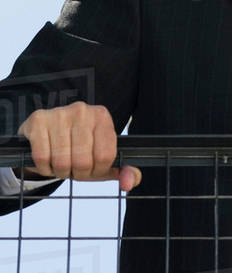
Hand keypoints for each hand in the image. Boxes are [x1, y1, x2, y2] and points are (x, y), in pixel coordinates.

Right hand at [17, 102, 140, 190]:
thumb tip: (129, 183)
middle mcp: (83, 111)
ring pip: (62, 161)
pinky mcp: (38, 120)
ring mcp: (60, 114)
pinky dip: (44, 168)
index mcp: (103, 117)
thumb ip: (124, 171)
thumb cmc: (79, 149)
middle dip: (77, 173)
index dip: (97, 171)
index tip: (92, 169)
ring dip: (60, 172)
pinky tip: (47, 160)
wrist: (45, 135)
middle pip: (83, 161)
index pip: (106, 156)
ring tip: (61, 164)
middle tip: (73, 169)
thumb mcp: (104, 159)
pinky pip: (42, 157)